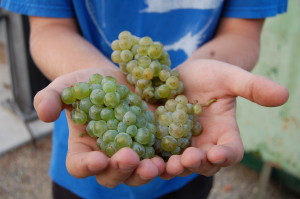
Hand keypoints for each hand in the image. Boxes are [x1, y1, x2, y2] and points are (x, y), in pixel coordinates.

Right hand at [34, 67, 164, 187]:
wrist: (115, 79)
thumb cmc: (86, 84)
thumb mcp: (68, 86)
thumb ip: (51, 97)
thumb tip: (43, 113)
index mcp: (84, 149)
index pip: (80, 165)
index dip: (86, 166)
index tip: (97, 159)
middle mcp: (108, 157)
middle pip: (111, 175)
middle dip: (120, 170)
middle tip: (130, 158)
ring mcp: (132, 152)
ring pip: (137, 173)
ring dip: (146, 172)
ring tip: (155, 164)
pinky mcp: (152, 144)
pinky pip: (160, 158)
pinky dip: (167, 160)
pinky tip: (176, 154)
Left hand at [161, 59, 288, 177]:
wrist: (183, 75)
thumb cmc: (210, 74)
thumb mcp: (229, 76)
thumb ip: (252, 86)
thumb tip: (284, 95)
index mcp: (224, 134)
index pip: (231, 151)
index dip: (227, 155)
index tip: (218, 153)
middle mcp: (203, 145)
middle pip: (202, 163)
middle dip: (195, 164)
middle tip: (186, 159)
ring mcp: (179, 145)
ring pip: (177, 164)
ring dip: (171, 167)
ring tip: (163, 164)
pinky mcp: (158, 140)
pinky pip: (155, 153)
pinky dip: (150, 158)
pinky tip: (140, 155)